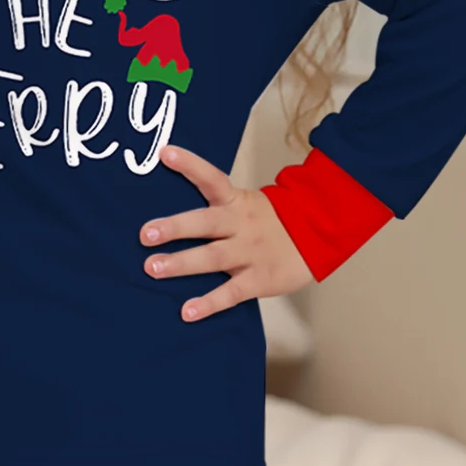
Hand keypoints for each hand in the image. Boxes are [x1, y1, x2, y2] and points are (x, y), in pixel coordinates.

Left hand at [139, 145, 311, 321]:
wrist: (320, 236)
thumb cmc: (271, 223)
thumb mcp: (246, 205)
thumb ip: (216, 208)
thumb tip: (169, 218)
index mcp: (237, 202)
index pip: (211, 178)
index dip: (189, 165)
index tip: (165, 153)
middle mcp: (241, 224)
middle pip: (206, 223)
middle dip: (175, 227)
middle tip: (145, 234)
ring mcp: (250, 252)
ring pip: (213, 257)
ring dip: (182, 263)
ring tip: (153, 268)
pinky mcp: (259, 279)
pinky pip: (231, 292)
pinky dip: (209, 303)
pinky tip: (188, 312)